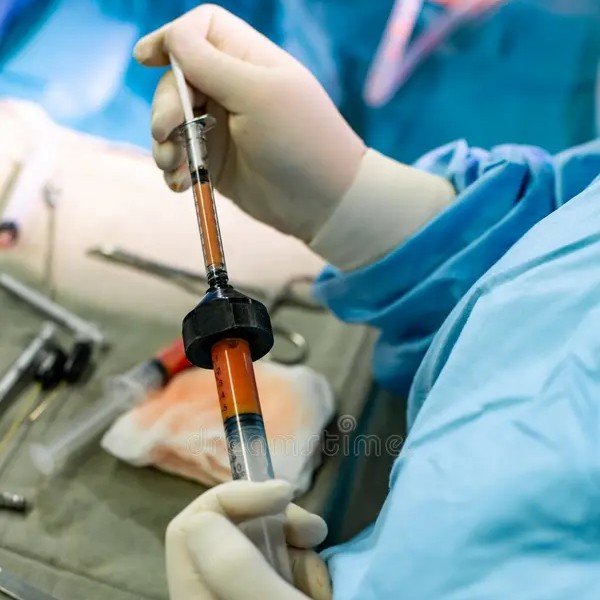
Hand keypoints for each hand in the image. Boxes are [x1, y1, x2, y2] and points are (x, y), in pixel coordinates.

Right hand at [134, 4, 365, 241]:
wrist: (321, 202)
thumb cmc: (298, 141)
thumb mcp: (256, 95)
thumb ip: (210, 64)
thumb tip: (172, 36)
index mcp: (247, 60)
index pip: (200, 30)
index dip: (171, 38)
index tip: (146, 58)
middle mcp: (232, 89)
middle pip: (177, 79)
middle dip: (165, 104)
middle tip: (166, 132)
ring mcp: (222, 127)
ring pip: (173, 120)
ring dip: (164, 142)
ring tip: (172, 167)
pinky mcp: (216, 162)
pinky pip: (181, 156)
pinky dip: (174, 168)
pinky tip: (180, 184)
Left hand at [166, 479, 331, 599]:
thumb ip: (233, 566)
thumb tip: (204, 518)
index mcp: (197, 595)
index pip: (192, 524)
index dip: (234, 496)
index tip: (282, 495)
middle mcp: (214, 590)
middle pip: (233, 529)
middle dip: (279, 522)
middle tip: (313, 532)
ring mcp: (241, 593)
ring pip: (264, 546)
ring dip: (300, 550)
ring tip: (321, 581)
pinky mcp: (266, 594)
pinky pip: (283, 566)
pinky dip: (307, 569)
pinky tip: (321, 589)